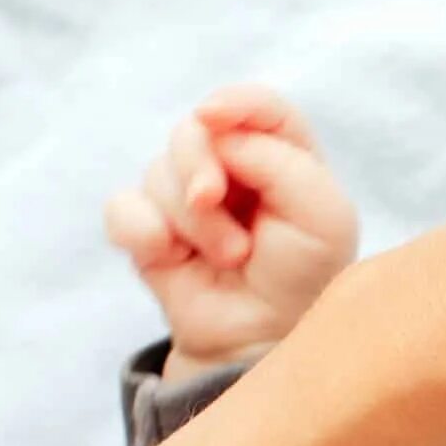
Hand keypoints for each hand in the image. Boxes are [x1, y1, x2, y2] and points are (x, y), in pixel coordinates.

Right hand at [103, 86, 360, 378]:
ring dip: (190, 219)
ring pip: (158, 171)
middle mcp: (232, 169)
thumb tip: (219, 134)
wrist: (262, 341)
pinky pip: (123, 208)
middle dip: (201, 169)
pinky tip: (169, 256)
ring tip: (228, 258)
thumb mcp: (323, 217)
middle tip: (221, 214)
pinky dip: (142, 229)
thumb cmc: (303, 279)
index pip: (258, 107)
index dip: (234, 103)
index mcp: (283, 157)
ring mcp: (187, 198)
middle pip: (194, 131)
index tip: (214, 117)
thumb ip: (282, 162)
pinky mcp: (151, 230)